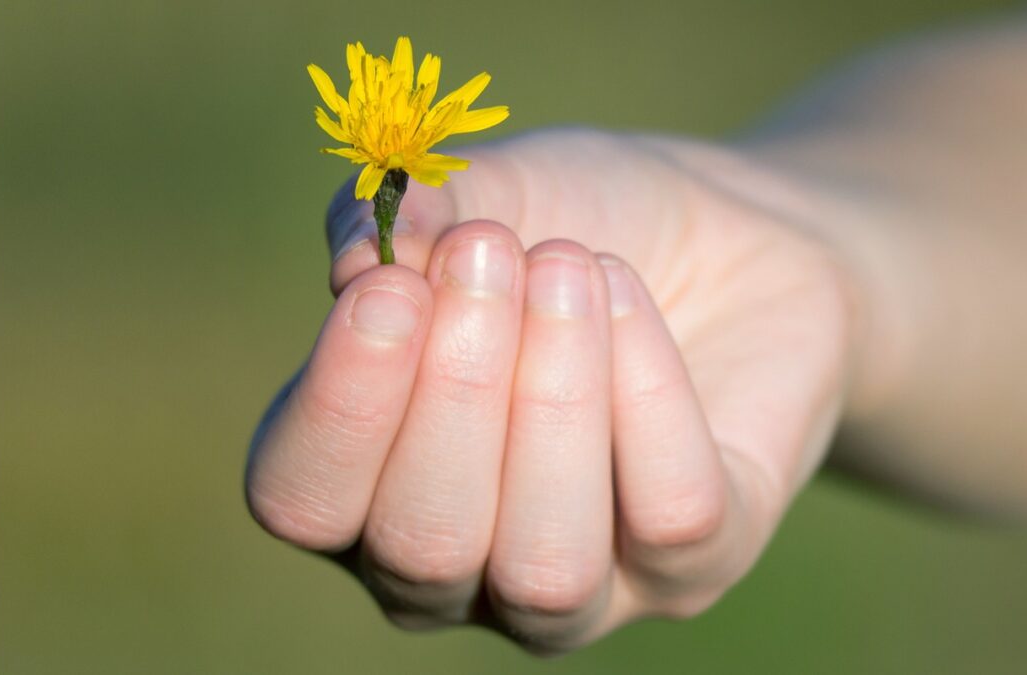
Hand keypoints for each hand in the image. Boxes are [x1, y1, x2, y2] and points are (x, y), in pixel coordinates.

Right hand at [245, 129, 853, 651]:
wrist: (723, 234)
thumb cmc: (578, 223)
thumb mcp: (488, 194)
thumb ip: (408, 219)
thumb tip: (354, 261)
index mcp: (368, 485)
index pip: (303, 501)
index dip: (339, 406)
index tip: (388, 285)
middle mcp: (460, 566)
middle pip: (422, 544)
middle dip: (458, 388)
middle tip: (490, 254)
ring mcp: (578, 589)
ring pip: (544, 566)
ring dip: (553, 399)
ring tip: (570, 267)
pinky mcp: (692, 570)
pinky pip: (669, 515)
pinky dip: (648, 389)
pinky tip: (628, 296)